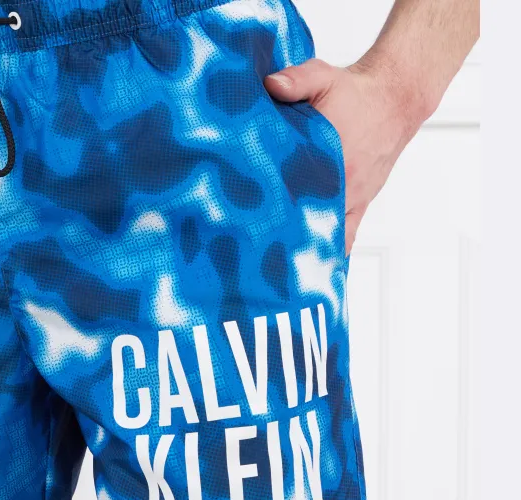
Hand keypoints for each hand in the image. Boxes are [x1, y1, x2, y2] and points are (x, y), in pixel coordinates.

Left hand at [265, 59, 425, 255]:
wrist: (395, 100)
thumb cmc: (356, 92)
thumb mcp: (323, 77)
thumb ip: (296, 80)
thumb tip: (270, 85)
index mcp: (329, 155)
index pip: (296, 190)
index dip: (274, 209)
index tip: (254, 227)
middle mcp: (342, 182)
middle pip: (309, 219)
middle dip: (285, 236)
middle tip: (259, 255)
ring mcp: (353, 197)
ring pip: (330, 233)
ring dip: (309, 249)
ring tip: (284, 272)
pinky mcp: (360, 203)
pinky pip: (348, 235)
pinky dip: (334, 251)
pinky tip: (319, 270)